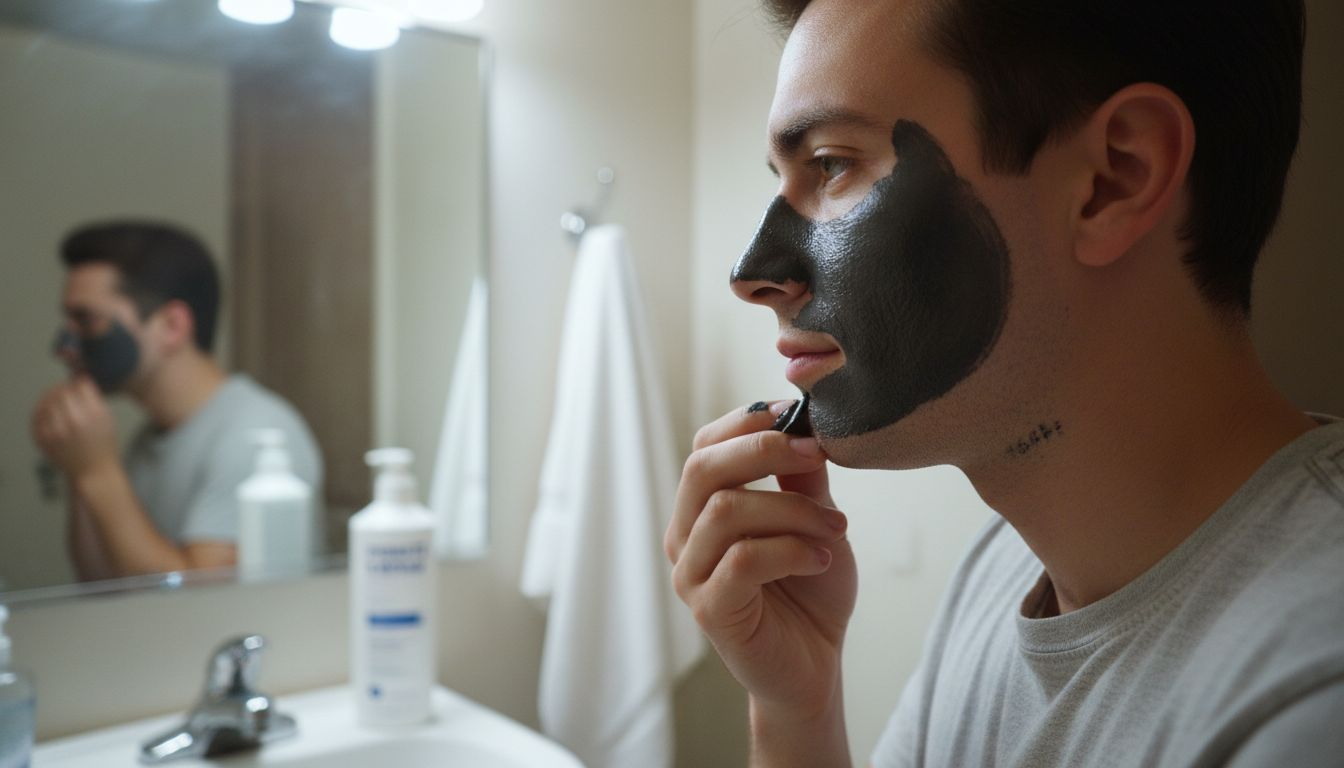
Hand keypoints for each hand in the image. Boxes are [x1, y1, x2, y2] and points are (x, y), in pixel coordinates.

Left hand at [31, 377, 120, 478]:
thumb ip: (94, 399)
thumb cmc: (104, 445)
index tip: (78, 385)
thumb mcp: (107, 419)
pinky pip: (37, 418)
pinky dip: (40, 411)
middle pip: (62, 392)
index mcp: (94, 414)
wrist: (94, 471)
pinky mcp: (45, 439)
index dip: (78, 383)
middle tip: (66, 391)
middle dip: (64, 389)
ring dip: (50, 398)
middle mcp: (74, 420)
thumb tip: (80, 381)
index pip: (80, 386)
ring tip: (55, 399)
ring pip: (46, 403)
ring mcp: (56, 431)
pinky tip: (46, 410)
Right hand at [666, 401, 857, 717]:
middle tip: (817, 454)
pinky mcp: (709, 611)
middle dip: (763, 450)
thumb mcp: (812, 519)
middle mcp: (684, 538)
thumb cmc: (809, 591)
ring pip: (727, 511)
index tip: (794, 413)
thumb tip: (802, 420)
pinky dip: (791, 550)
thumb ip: (800, 476)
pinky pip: (744, 560)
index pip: (703, 447)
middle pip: (703, 469)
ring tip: (836, 527)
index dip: (745, 423)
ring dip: (792, 510)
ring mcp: (691, 576)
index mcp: (700, 510)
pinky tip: (821, 559)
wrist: (815, 666)